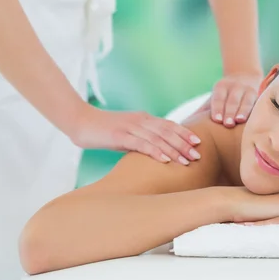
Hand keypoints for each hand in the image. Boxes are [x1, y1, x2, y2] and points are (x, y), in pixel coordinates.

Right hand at [69, 104, 200, 164]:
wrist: (79, 121)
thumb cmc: (103, 130)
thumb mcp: (126, 133)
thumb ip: (141, 138)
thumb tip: (155, 151)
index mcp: (143, 118)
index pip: (169, 125)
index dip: (184, 133)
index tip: (198, 142)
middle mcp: (140, 121)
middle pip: (168, 132)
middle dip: (184, 144)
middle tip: (198, 155)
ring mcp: (131, 127)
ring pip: (158, 138)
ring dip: (174, 150)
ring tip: (187, 160)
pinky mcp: (120, 135)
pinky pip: (142, 144)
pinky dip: (155, 151)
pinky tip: (165, 160)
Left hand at [196, 73, 261, 127]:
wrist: (245, 76)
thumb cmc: (224, 96)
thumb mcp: (213, 99)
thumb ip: (202, 111)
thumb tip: (183, 125)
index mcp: (221, 87)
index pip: (218, 98)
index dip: (218, 108)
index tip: (217, 120)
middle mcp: (235, 87)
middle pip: (232, 100)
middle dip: (229, 111)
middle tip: (227, 124)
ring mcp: (248, 90)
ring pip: (245, 101)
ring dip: (243, 110)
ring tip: (239, 120)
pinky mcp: (259, 94)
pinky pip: (257, 102)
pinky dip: (255, 110)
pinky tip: (255, 119)